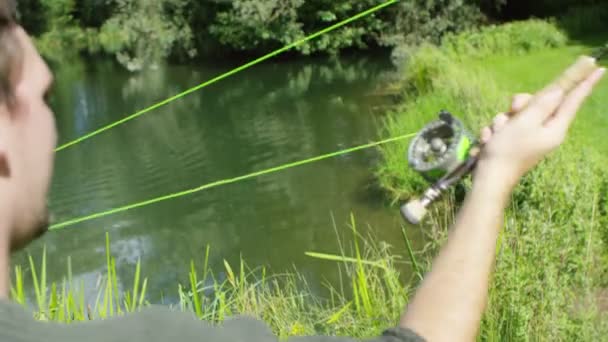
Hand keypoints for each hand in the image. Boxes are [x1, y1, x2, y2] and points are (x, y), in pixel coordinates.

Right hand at [475, 67, 605, 188]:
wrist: (488, 178)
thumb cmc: (508, 151)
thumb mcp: (525, 122)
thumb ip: (541, 105)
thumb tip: (558, 92)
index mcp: (554, 129)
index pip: (572, 101)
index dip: (583, 83)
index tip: (598, 68)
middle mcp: (544, 131)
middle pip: (538, 103)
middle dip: (520, 104)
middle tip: (513, 110)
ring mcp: (528, 136)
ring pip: (516, 114)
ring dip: (501, 121)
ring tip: (495, 135)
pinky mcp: (513, 141)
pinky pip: (505, 126)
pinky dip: (495, 132)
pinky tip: (490, 141)